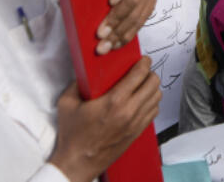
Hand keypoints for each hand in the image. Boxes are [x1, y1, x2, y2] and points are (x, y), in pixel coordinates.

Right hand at [47, 57, 160, 180]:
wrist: (78, 163)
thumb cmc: (72, 135)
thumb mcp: (67, 104)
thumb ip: (76, 84)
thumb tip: (85, 73)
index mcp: (113, 101)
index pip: (139, 75)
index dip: (144, 63)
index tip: (143, 59)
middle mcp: (129, 111)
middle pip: (153, 84)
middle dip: (150, 73)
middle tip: (143, 71)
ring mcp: (135, 124)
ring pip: (156, 98)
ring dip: (152, 88)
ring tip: (143, 85)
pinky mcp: (137, 133)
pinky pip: (153, 112)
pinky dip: (151, 103)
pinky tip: (142, 101)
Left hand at [96, 0, 154, 54]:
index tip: (110, 1)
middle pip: (133, 0)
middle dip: (116, 19)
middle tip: (100, 34)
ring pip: (137, 16)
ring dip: (119, 33)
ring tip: (105, 46)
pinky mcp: (149, 5)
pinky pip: (140, 24)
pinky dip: (126, 36)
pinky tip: (115, 44)